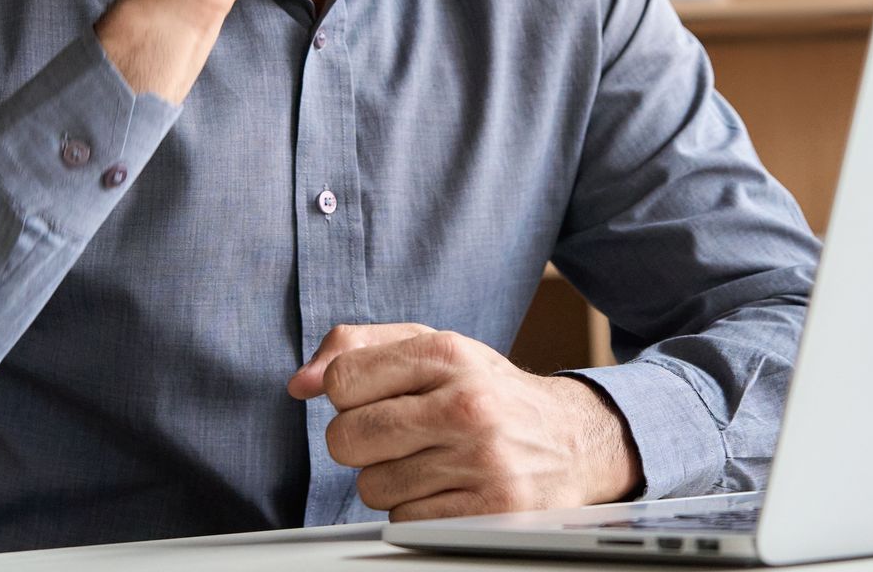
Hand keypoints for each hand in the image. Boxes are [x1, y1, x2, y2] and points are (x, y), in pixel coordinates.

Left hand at [288, 324, 641, 520]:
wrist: (574, 440)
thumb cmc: (487, 393)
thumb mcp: (434, 349)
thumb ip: (359, 349)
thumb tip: (299, 384)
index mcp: (448, 352)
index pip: (342, 380)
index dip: (346, 395)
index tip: (374, 398)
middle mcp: (466, 404)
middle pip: (346, 439)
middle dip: (359, 444)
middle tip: (396, 437)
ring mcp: (481, 461)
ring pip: (372, 488)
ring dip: (392, 481)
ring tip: (432, 462)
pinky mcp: (490, 512)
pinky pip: (405, 523)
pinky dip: (418, 512)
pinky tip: (449, 490)